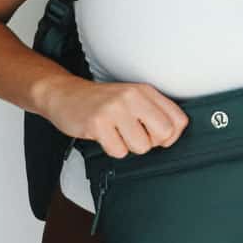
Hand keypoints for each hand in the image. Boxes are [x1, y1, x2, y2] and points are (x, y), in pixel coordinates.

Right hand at [42, 76, 189, 156]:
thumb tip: (172, 136)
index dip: (171, 136)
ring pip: (141, 146)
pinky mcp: (98, 123)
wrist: (64, 94)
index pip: (179, 120)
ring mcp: (115, 109)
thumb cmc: (101, 101)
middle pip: (164, 134)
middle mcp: (132, 96)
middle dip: (151, 142)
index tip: (156, 135)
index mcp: (145, 91)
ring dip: (129, 146)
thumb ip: (154, 112)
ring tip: (116, 133)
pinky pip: (118, 151)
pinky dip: (111, 149)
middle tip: (135, 135)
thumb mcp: (132, 98)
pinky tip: (104, 136)